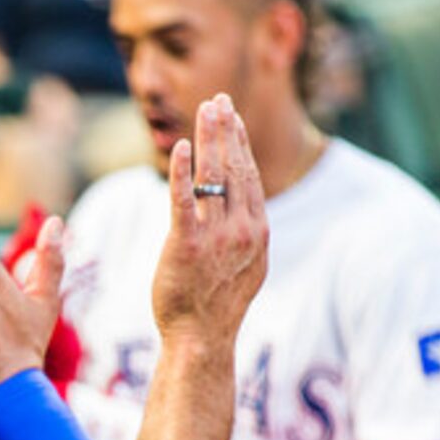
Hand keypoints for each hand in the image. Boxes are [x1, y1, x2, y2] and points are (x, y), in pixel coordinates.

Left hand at [154, 94, 267, 347]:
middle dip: (226, 129)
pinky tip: (181, 147)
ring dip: (209, 138)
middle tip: (218, 100)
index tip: (231, 117)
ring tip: (204, 109)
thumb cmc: (217, 305)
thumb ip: (245, 233)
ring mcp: (216, 237)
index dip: (239, 143)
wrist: (201, 339)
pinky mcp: (186, 245)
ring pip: (213, 176)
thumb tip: (245, 210)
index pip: (248, 175)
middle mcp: (242, 229)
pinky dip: (182, 171)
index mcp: (258, 230)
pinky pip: (183, 200)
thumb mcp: (246, 265)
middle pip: (234, 168)